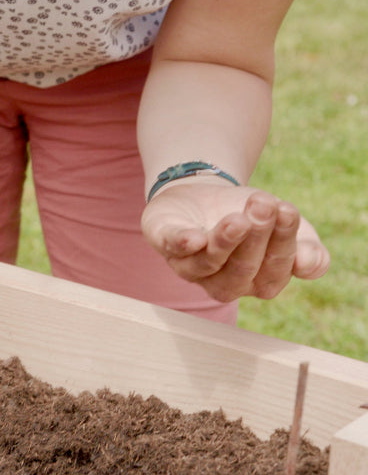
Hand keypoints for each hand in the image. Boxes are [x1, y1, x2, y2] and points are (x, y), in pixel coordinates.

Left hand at [141, 180, 329, 302]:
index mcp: (257, 281)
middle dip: (257, 237)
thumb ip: (307, 248)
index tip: (286, 209)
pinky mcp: (164, 241)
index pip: (275, 272)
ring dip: (224, 242)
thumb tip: (310, 264)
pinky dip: (182, 243)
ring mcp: (189, 265)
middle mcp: (221, 281)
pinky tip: (194, 238)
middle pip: (242, 270)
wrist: (204, 193)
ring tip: (238, 219)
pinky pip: (171, 247)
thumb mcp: (284, 226)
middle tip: (263, 204)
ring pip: (208, 264)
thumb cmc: (251, 216)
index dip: (284, 243)